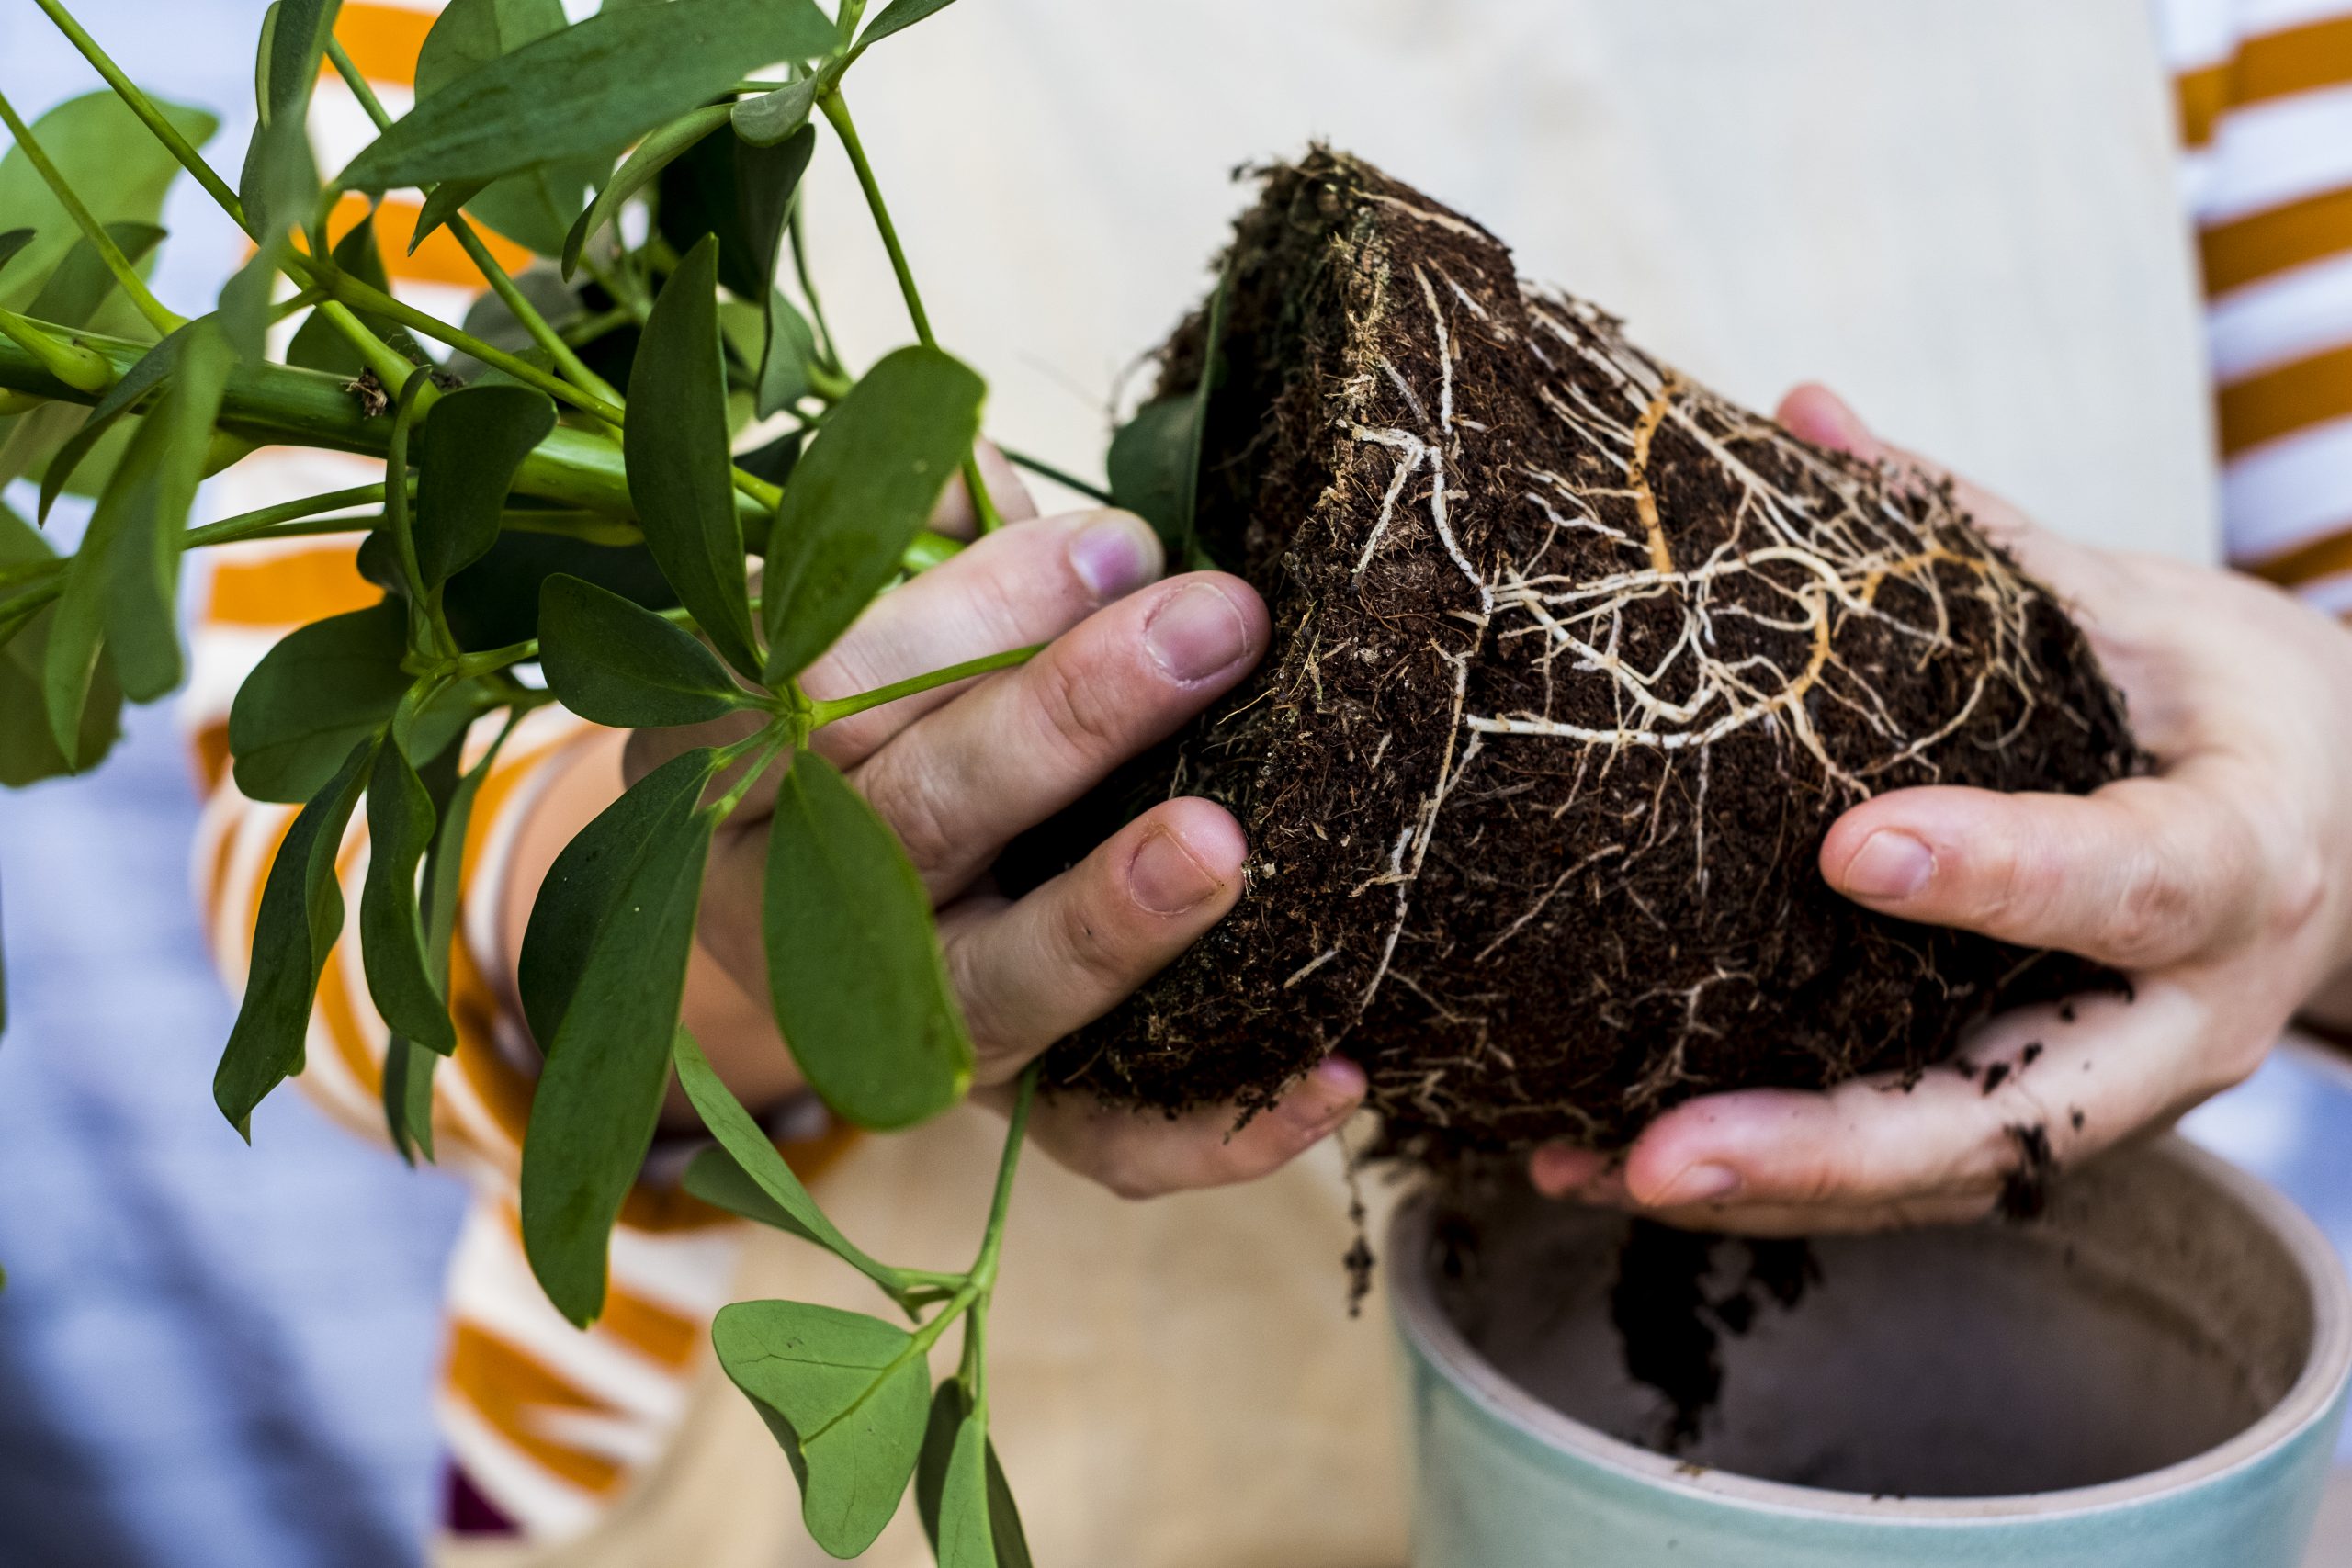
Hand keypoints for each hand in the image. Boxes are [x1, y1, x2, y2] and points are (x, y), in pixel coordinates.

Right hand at [629, 454, 1366, 1198]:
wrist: (820, 898)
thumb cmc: (877, 707)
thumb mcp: (868, 615)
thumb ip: (956, 560)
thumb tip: (1097, 527)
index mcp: (730, 765)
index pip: (831, 685)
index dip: (976, 613)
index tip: (1120, 544)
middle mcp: (787, 912)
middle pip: (910, 824)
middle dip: (1066, 717)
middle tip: (1215, 627)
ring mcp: (892, 1029)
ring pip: (991, 996)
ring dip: (1111, 923)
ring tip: (1224, 845)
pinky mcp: (998, 1114)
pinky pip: (1101, 1151)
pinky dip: (1217, 1133)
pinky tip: (1336, 1079)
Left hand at [1529, 385, 2351, 1234]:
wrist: (2340, 827)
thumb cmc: (2226, 705)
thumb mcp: (2143, 605)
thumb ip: (1980, 534)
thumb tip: (1806, 405)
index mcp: (2242, 859)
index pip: (2130, 879)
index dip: (2001, 871)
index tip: (1850, 848)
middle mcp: (2186, 1013)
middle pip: (2014, 1112)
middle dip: (1832, 1145)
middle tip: (1666, 1152)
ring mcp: (2113, 1087)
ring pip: (1942, 1169)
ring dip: (1766, 1190)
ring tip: (1594, 1171)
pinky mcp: (2041, 1116)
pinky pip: (1907, 1168)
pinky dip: (1771, 1180)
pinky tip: (1613, 1167)